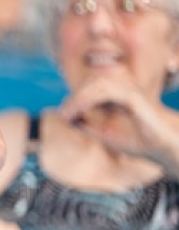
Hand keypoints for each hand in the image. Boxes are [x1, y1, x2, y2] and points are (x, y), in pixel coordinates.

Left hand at [58, 75, 175, 162]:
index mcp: (117, 96)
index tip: (63, 115)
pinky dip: (86, 100)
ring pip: (96, 84)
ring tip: (67, 115)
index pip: (90, 88)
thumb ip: (87, 125)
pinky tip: (77, 112)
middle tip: (63, 115)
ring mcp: (128, 90)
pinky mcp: (132, 96)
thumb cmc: (139, 140)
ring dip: (78, 99)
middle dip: (74, 97)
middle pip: (91, 83)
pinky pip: (104, 92)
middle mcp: (123, 88)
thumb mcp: (105, 134)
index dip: (74, 99)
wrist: (164, 146)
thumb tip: (64, 118)